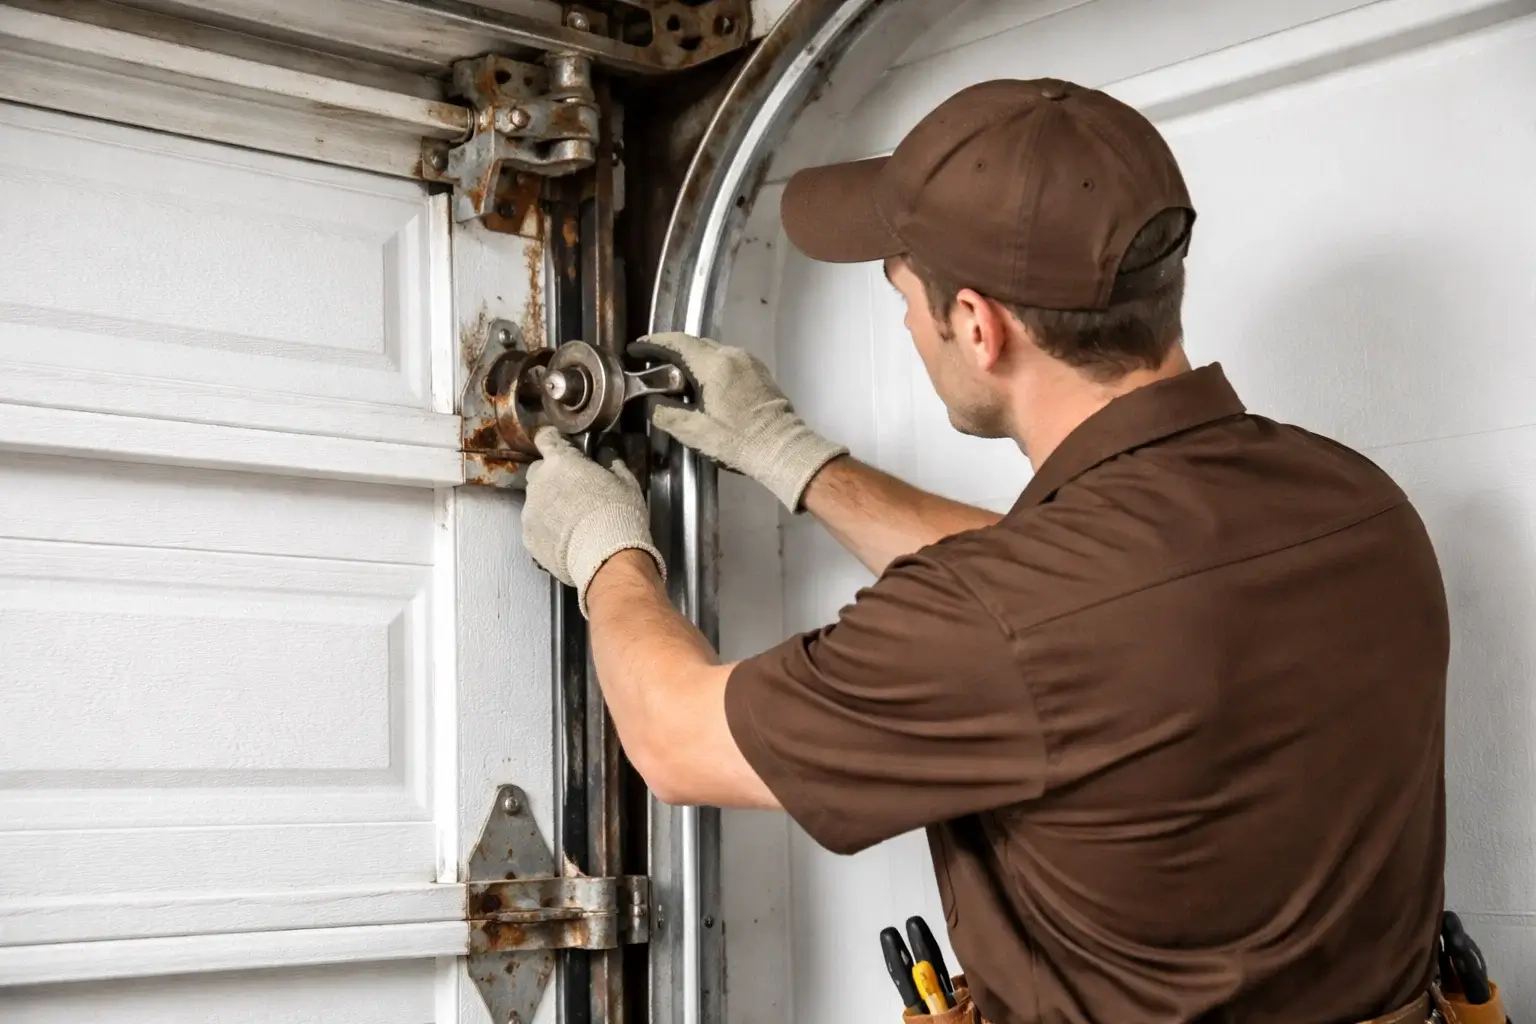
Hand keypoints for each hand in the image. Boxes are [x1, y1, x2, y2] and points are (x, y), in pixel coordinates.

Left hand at [522, 428, 665, 615]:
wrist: (607, 558)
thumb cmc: (619, 515)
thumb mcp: (626, 484)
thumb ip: (613, 466)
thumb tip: (611, 459)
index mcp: (561, 462)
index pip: (545, 438)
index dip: (552, 440)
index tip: (559, 446)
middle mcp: (539, 483)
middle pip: (538, 471)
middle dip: (552, 477)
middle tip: (573, 490)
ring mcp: (530, 512)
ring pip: (536, 501)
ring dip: (549, 505)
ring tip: (572, 521)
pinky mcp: (529, 538)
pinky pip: (536, 527)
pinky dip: (547, 530)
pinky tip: (566, 539)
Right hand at [633, 332, 846, 511]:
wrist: (782, 449)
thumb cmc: (737, 441)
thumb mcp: (694, 431)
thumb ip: (666, 413)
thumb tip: (653, 404)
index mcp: (715, 365)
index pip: (678, 343)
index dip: (654, 344)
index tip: (637, 349)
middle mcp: (732, 355)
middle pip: (695, 344)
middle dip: (672, 352)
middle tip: (653, 365)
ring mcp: (749, 361)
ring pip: (713, 351)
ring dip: (693, 359)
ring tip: (676, 376)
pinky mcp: (759, 372)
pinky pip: (728, 360)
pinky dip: (711, 366)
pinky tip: (704, 383)